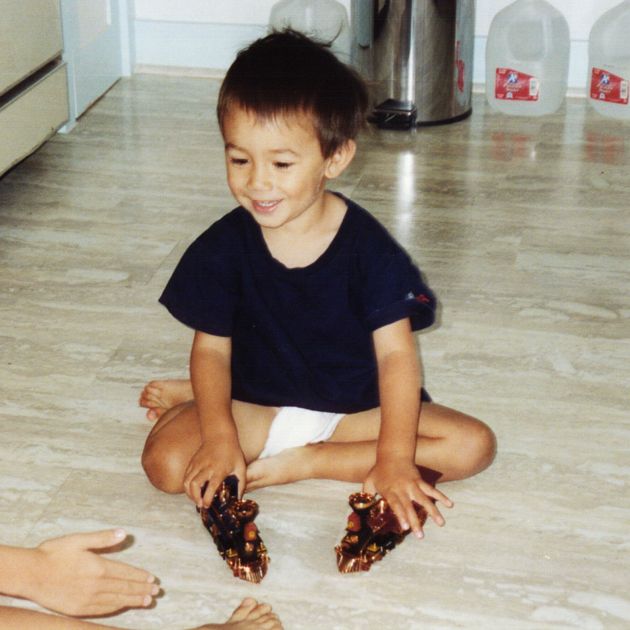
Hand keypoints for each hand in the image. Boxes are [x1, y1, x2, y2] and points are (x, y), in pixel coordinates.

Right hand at [28, 529, 157, 615]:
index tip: (152, 579)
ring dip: (132, 600)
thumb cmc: (54, 553)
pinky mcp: (78, 608)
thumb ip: (103, 538)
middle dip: (141, 590)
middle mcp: (95, 585)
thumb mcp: (79, 539)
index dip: (140, 576)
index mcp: (98, 567)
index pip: (126, 573)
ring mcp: (87, 599)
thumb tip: (123, 533)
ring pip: (115, 600)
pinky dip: (115, 608)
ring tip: (146, 601)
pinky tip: (122, 606)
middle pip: (124, 588)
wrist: (31, 574)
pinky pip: (102, 609)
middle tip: (156, 592)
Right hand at [183, 439, 245, 507]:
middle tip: (201, 504)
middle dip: (195, 498)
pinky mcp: (192, 462)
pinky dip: (187, 486)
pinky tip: (193, 491)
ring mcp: (197, 464)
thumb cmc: (232, 452)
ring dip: (189, 493)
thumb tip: (238, 499)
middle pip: (195, 485)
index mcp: (219, 469)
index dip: (207, 498)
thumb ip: (240, 483)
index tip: (207, 505)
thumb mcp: (240, 467)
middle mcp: (206, 467)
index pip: (211, 486)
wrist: (220, 435)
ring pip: (187, 481)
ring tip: (196, 499)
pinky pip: (186, 477)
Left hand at [363, 459, 452, 538]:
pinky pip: (432, 490)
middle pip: (410, 506)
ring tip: (441, 523)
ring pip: (424, 499)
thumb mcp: (369, 481)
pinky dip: (441, 497)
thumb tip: (361, 508)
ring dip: (434, 511)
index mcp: (389, 490)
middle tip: (421, 535)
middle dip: (415, 521)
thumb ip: (366, 494)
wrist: (393, 454)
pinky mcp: (420, 481)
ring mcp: (413, 485)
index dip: (401, 516)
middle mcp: (402, 489)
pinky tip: (450, 505)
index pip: (396, 505)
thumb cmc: (379, 470)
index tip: (405, 528)